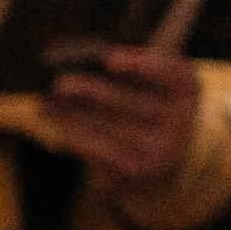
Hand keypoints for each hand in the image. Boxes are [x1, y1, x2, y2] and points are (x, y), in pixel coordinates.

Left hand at [43, 45, 200, 195]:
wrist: (172, 153)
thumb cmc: (152, 103)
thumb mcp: (152, 80)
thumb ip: (127, 65)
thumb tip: (81, 61)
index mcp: (184, 88)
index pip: (166, 72)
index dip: (138, 64)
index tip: (108, 59)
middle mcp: (179, 119)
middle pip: (127, 102)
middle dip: (89, 91)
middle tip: (59, 84)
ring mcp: (160, 149)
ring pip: (106, 127)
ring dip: (70, 114)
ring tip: (46, 102)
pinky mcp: (138, 171)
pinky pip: (99, 151)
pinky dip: (74, 135)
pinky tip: (56, 121)